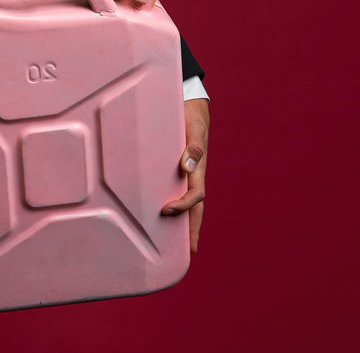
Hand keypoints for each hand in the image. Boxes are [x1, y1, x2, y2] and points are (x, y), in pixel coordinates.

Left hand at [162, 97, 208, 252]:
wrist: (192, 105)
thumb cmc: (193, 118)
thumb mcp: (194, 130)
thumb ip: (193, 148)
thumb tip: (186, 167)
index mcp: (198, 169)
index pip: (195, 195)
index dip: (184, 206)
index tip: (166, 211)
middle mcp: (192, 175)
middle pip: (196, 207)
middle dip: (193, 229)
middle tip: (191, 252)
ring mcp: (186, 173)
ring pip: (187, 200)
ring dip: (183, 220)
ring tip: (174, 242)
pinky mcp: (176, 168)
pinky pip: (175, 189)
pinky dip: (173, 202)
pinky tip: (161, 212)